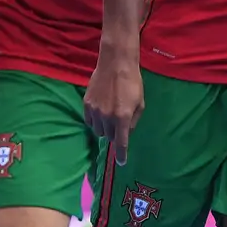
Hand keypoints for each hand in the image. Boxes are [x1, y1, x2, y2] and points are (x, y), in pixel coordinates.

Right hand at [83, 45, 143, 166]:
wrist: (115, 64)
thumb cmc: (132, 82)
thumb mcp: (140, 103)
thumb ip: (134, 121)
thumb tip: (126, 133)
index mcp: (123, 117)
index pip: (121, 143)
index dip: (121, 155)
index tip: (122, 163)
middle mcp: (108, 117)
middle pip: (108, 137)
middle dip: (114, 134)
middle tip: (118, 123)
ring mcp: (95, 111)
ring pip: (98, 130)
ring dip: (104, 128)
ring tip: (109, 115)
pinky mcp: (86, 104)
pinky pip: (89, 121)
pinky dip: (95, 121)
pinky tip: (100, 111)